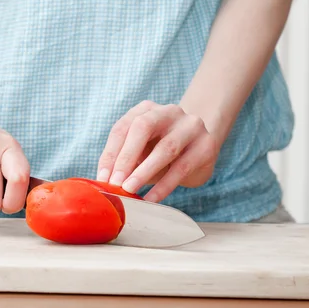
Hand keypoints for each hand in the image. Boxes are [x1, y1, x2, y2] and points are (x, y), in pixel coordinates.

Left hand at [96, 101, 217, 201]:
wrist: (200, 147)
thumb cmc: (161, 151)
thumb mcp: (141, 150)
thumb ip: (125, 160)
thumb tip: (106, 181)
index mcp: (146, 109)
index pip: (122, 128)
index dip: (110, 153)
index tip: (102, 178)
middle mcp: (169, 111)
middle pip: (143, 128)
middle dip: (126, 157)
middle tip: (115, 182)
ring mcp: (190, 126)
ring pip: (165, 148)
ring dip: (144, 172)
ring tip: (130, 189)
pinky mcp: (206, 145)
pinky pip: (182, 167)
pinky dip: (164, 186)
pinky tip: (151, 198)